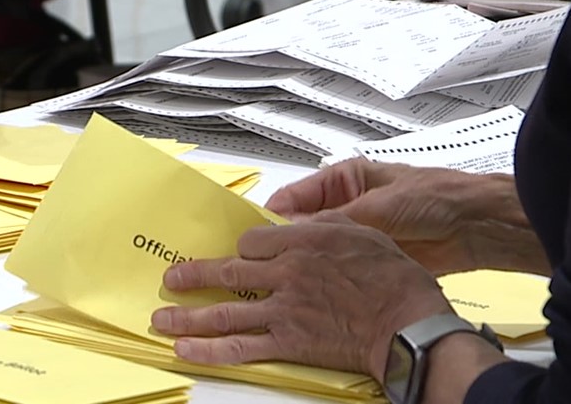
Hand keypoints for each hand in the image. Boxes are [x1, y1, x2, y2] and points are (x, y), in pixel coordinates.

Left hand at [150, 212, 452, 380]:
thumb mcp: (359, 232)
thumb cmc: (393, 279)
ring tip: (163, 317)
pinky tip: (187, 348)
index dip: (242, 248)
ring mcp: (283, 310)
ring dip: (188, 315)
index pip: (251, 240)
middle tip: (173, 278)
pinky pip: (240, 347)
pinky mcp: (288, 342)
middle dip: (194, 276)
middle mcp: (285, 274)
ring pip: (224, 311)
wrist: (407, 323)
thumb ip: (322, 227)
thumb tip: (301, 223)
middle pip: (226, 273)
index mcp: (301, 242)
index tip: (238, 255)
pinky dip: (210, 349)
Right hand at [266, 159, 546, 275]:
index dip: (270, 218)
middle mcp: (343, 207)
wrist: (479, 226)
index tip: (250, 241)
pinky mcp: (368, 262)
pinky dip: (324, 282)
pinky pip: (338, 272)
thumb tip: (289, 233)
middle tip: (257, 268)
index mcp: (342, 181)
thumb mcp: (376, 206)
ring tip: (277, 285)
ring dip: (301, 267)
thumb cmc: (431, 198)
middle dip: (280, 246)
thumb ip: (332, 221)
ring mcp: (355, 237)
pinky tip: (308, 296)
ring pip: (316, 253)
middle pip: (299, 228)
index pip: (292, 197)